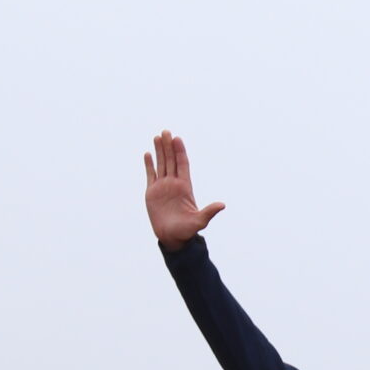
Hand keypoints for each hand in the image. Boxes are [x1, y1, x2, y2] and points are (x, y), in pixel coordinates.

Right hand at [143, 131, 225, 246]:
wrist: (172, 238)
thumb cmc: (187, 231)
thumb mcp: (199, 221)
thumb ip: (209, 212)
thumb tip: (222, 205)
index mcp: (185, 187)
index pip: (182, 165)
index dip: (180, 152)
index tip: (177, 139)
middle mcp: (174, 184)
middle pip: (171, 161)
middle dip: (168, 146)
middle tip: (166, 131)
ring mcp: (163, 187)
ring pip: (161, 164)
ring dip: (159, 151)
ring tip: (157, 137)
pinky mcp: (152, 192)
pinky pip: (150, 175)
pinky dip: (149, 165)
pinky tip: (148, 154)